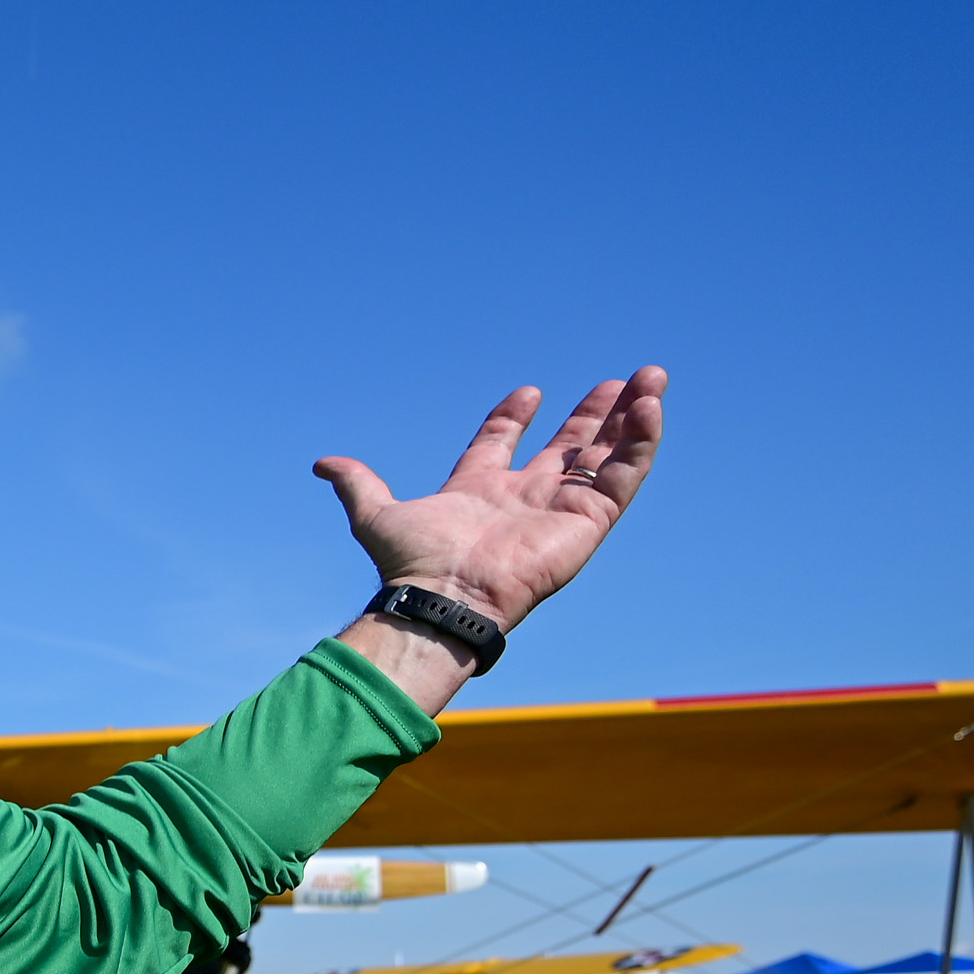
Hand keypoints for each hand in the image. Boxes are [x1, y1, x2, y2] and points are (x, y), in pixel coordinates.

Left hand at [315, 369, 666, 703]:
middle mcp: (524, 498)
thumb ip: (357, 483)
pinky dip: (640, 444)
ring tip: (652, 379)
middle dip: (596, 414)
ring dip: (631, 418)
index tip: (528, 391)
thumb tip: (322, 463)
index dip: (514, 417)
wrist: (442, 595)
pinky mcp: (588, 523)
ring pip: (607, 457)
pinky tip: (651, 408)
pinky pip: (623, 477)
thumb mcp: (374, 514)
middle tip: (622, 380)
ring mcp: (559, 509)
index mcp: (479, 491)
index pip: (503, 445)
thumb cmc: (411, 562)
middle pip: (570, 447)